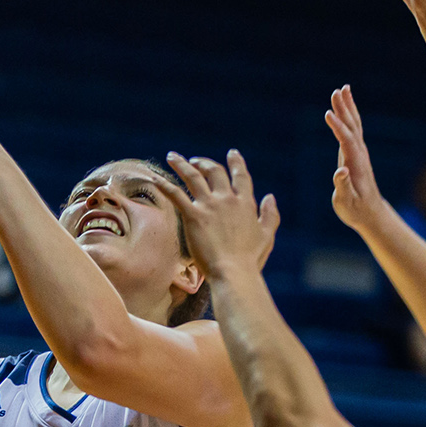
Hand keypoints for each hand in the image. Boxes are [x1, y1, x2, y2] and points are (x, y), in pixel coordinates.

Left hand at [146, 151, 280, 279]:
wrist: (234, 273)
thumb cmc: (250, 260)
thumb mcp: (266, 236)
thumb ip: (270, 215)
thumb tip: (270, 197)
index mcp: (245, 204)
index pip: (241, 177)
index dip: (236, 163)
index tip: (232, 153)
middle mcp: (227, 199)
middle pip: (215, 172)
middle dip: (204, 163)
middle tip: (195, 161)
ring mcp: (210, 206)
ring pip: (194, 177)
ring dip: (182, 164)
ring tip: (173, 156)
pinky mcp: (193, 216)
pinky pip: (176, 195)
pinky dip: (164, 185)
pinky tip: (154, 178)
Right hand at [325, 85, 392, 232]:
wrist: (371, 213)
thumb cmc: (356, 210)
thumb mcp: (346, 203)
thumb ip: (343, 186)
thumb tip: (340, 171)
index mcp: (356, 165)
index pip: (346, 141)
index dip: (338, 128)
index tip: (328, 114)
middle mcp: (360, 155)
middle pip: (352, 127)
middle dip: (344, 109)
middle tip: (337, 91)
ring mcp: (359, 153)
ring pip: (354, 125)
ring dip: (348, 107)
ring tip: (342, 89)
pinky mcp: (356, 153)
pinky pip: (353, 130)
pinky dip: (349, 116)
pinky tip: (344, 107)